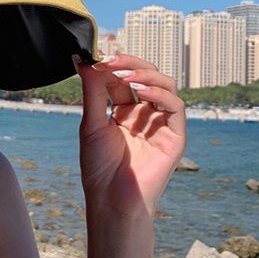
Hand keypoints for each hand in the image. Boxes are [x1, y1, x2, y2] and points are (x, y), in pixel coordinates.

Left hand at [73, 53, 186, 220]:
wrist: (110, 199)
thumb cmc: (99, 168)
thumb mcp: (91, 124)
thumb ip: (92, 92)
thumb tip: (83, 61)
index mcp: (124, 112)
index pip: (124, 80)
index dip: (113, 66)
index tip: (97, 58)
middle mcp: (145, 115)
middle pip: (146, 77)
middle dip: (129, 64)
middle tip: (111, 59)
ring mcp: (160, 125)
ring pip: (164, 86)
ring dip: (145, 74)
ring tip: (125, 73)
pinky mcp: (174, 137)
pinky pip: (175, 107)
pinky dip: (160, 94)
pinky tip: (141, 90)